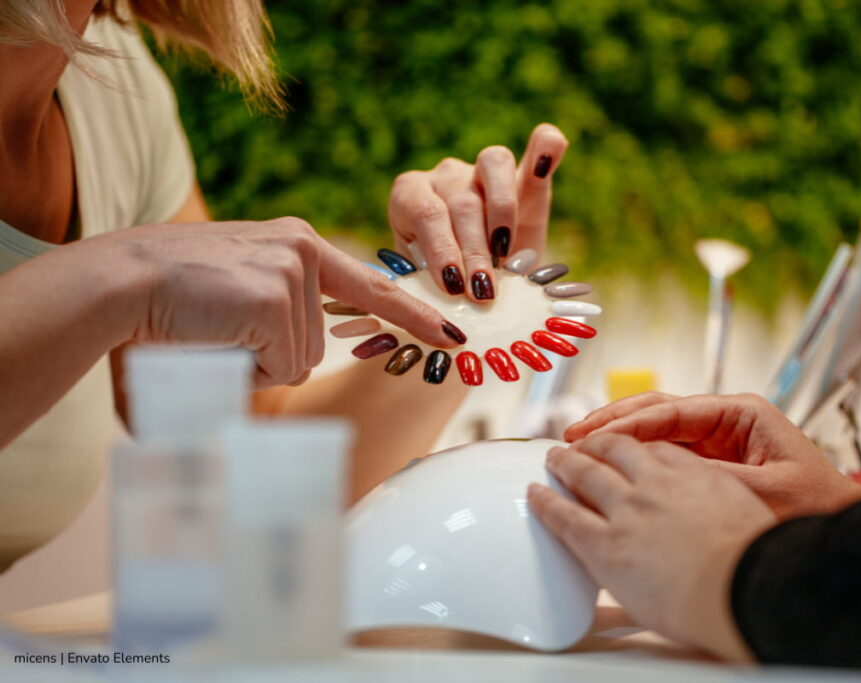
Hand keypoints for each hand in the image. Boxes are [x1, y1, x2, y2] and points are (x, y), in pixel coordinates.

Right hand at [103, 217, 457, 388]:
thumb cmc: (164, 301)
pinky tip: (214, 335)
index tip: (452, 334)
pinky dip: (245, 367)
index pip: (370, 286)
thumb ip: (277, 321)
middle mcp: (303, 250)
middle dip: (269, 358)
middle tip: (217, 330)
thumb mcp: (236, 295)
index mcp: (297, 245)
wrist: (117, 282)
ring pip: (298, 360)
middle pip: (316, 345)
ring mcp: (293, 271)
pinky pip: (279, 365)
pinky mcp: (276, 297)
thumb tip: (298, 368)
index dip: (414, 314)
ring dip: (254, 363)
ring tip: (212, 330)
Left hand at [387, 123, 567, 300]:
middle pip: (462, 202)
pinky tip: (548, 160)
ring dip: (503, 214)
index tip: (453, 288)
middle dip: (474, 252)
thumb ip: (432, 285)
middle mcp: (445, 176)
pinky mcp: (526, 175)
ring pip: (493, 165)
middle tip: (482, 292)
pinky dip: (545, 149)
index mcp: (410, 196)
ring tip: (507, 256)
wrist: (477, 282)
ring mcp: (483, 169)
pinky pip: (539, 146)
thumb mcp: (430, 285)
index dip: (441, 250)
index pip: (426, 213)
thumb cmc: (447, 284)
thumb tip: (438, 308)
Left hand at [528, 433, 774, 659]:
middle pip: (615, 449)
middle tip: (582, 445)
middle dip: (595, 444)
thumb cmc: (753, 562)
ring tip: (555, 458)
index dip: (636, 445)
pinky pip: (564, 516)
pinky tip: (536, 493)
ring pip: (585, 473)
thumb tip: (716, 511)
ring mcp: (626, 510)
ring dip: (566, 462)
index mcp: (693, 474)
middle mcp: (655, 483)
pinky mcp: (604, 543)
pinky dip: (546, 501)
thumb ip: (719, 502)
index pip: (656, 448)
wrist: (741, 587)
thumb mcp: (746, 512)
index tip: (628, 447)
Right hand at [565, 392, 860, 518]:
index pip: (671, 411)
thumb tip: (656, 470)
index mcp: (741, 414)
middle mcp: (726, 421)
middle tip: (574, 434)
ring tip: (580, 444)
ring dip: (618, 436)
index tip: (593, 435)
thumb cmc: (816, 508)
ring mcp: (717, 440)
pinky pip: (665, 453)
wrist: (841, 531)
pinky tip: (609, 466)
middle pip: (657, 411)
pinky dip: (635, 456)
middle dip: (613, 421)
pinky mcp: (712, 463)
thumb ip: (709, 477)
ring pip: (656, 430)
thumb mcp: (760, 492)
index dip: (627, 422)